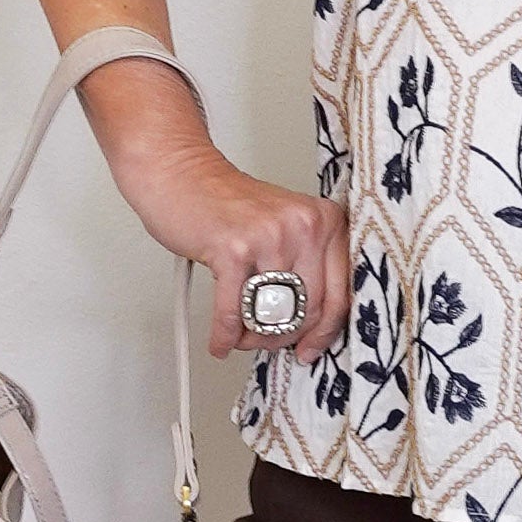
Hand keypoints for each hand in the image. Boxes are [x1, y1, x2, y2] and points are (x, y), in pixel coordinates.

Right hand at [71, 52, 349, 361]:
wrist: (182, 172)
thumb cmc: (229, 203)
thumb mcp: (284, 226)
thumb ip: (306, 265)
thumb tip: (309, 326)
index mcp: (325, 220)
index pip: (340, 292)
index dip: (324, 331)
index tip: (310, 348)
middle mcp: (304, 226)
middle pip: (308, 309)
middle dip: (284, 336)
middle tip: (265, 342)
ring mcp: (270, 237)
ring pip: (272, 315)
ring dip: (253, 336)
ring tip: (241, 337)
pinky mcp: (233, 250)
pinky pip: (235, 312)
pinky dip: (226, 334)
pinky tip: (221, 341)